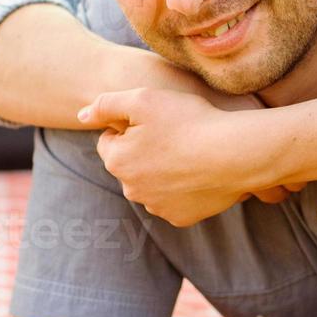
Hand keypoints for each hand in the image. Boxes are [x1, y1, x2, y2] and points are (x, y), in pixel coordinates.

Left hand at [79, 87, 303, 226]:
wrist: (235, 154)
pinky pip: (175, 200)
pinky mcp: (182, 218)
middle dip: (145, 151)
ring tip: (190, 152)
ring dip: (164, 170)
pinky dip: (184, 188)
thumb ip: (106, 104)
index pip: (111, 141)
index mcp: (117, 161)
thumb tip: (81, 115)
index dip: (132, 126)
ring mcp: (157, 207)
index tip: (157, 120)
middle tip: (175, 134)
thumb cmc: (190, 121)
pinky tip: (200, 172)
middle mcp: (131, 190)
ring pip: (152, 183)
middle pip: (131, 164)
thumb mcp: (143, 98)